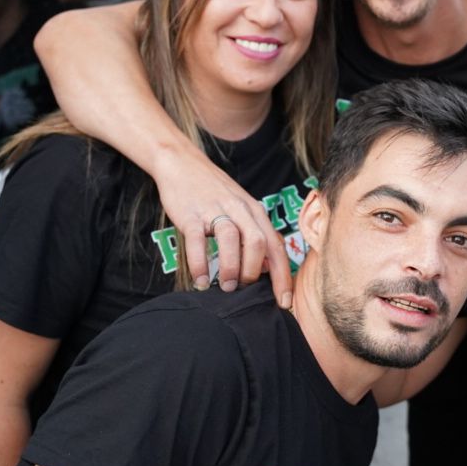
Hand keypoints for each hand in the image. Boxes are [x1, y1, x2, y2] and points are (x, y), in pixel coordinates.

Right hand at [151, 155, 292, 296]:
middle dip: (254, 272)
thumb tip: (266, 268)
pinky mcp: (191, 214)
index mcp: (255, 212)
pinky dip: (200, 263)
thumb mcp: (241, 208)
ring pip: (231, 239)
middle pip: (258, 243)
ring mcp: (215, 210)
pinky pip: (197, 241)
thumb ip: (254, 235)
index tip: (284, 302)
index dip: (283, 276)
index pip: (276, 247)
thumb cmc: (214, 192)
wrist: (182, 163)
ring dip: (230, 268)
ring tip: (224, 287)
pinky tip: (199, 280)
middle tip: (243, 289)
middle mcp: (239, 210)